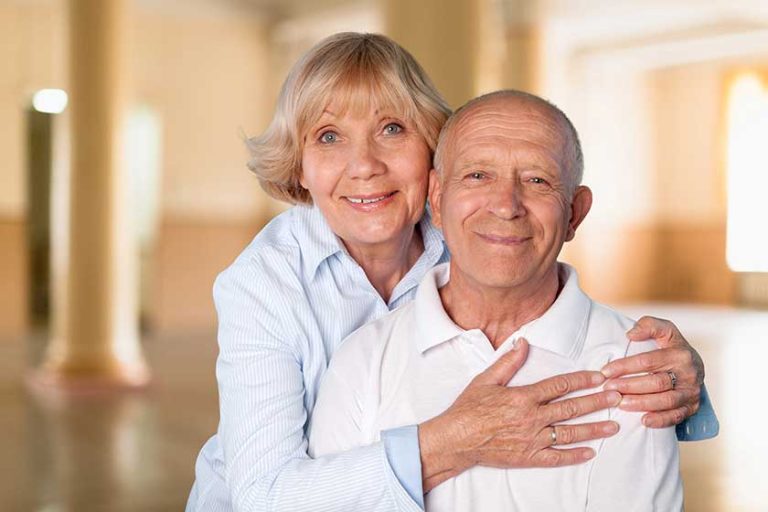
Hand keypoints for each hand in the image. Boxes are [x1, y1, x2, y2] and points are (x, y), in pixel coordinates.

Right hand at [419, 339, 620, 491]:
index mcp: (523, 397)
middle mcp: (532, 418)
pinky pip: (557, 458)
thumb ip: (508, 362)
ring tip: (613, 426)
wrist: (456, 439)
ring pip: (570, 433)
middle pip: (571, 408)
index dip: (581, 380)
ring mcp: (532, 439)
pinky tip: (590, 452)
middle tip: (617, 397)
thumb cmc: (468, 408)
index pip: (559, 385)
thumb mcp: (486, 380)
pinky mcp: (529, 457)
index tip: (599, 377)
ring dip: (594, 429)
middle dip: (597, 402)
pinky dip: (575, 455)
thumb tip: (523, 343)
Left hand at [601, 316, 704, 428]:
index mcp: (680, 353)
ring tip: (620, 404)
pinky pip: (677, 416)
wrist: (694, 365)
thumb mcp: (664, 329)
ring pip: (666, 401)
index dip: (624, 366)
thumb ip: (649, 325)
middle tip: (608, 389)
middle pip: (656, 382)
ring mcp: (692, 392)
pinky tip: (643, 421)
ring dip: (641, 404)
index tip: (605, 371)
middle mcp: (689, 373)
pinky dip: (660, 420)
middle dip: (629, 386)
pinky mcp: (693, 406)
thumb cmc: (671, 346)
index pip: (648, 361)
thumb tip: (631, 334)